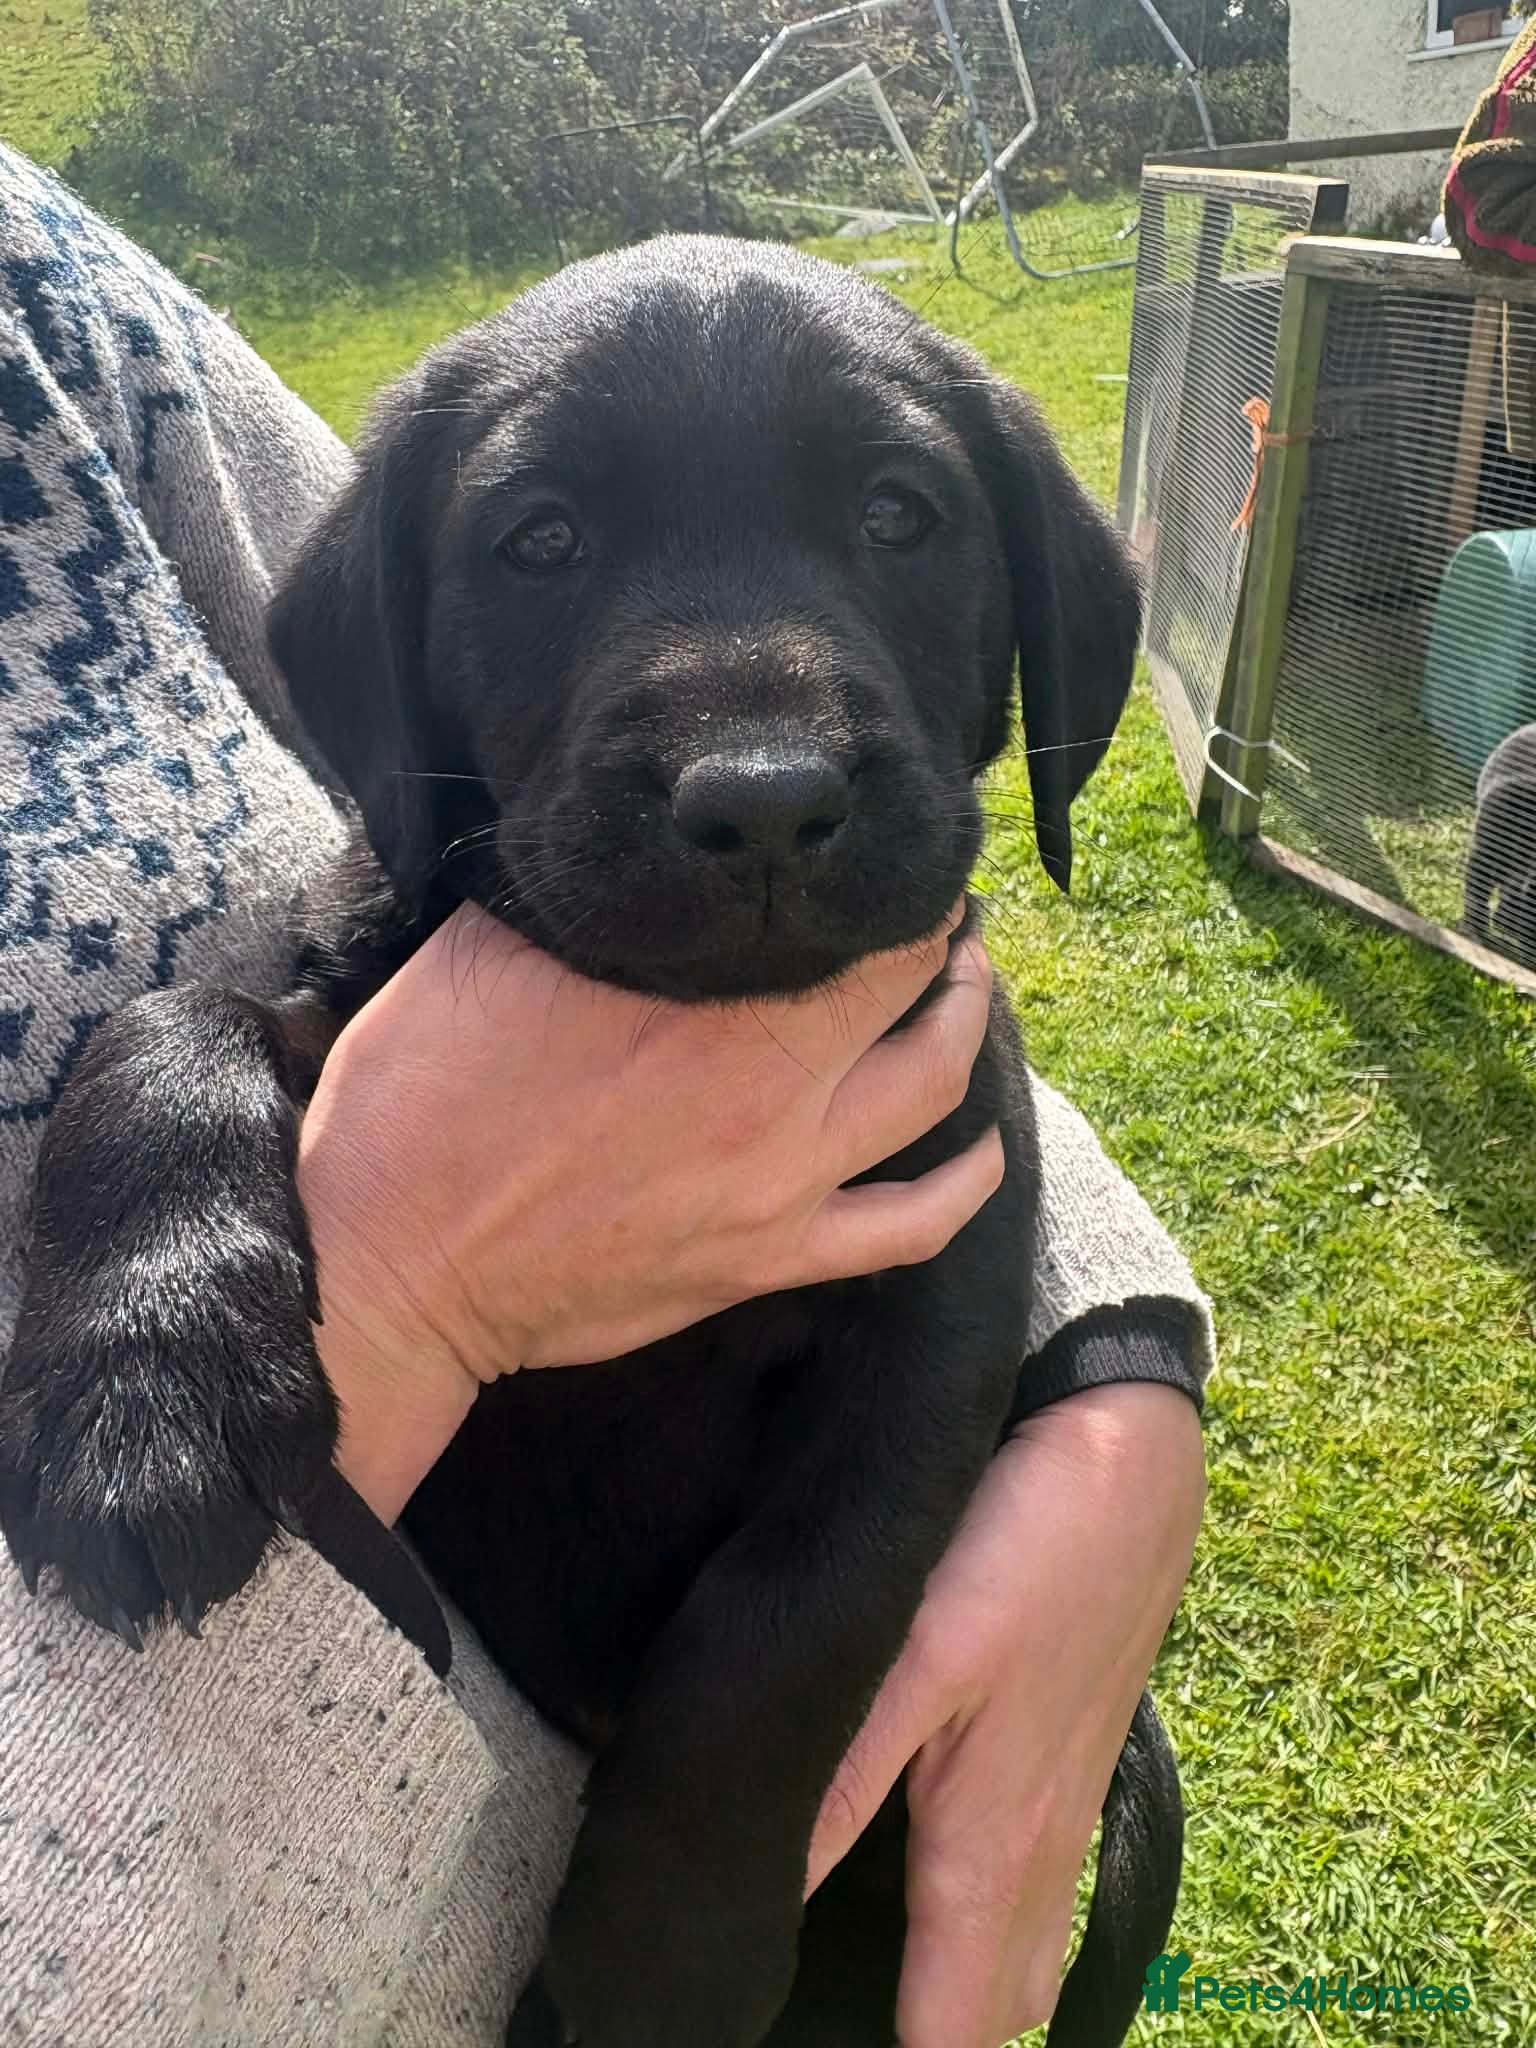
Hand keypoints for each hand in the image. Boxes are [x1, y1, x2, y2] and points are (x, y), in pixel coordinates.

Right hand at [298, 904, 1001, 1521]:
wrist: (392, 1263)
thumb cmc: (420, 1102)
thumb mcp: (484, 955)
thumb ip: (583, 904)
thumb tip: (634, 854)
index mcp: (706, 1006)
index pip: (858, 925)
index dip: (898, 884)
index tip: (898, 857)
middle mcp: (769, 1094)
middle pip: (915, 999)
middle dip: (945, 946)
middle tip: (942, 913)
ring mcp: (781, 1189)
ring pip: (932, 1098)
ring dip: (966, 1031)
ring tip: (964, 993)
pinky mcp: (767, 1262)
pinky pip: (906, 1230)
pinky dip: (962, 1186)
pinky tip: (983, 1152)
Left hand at [806, 1381, 1204, 2047]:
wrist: (1126, 1433)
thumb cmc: (1026, 1539)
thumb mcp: (919, 1650)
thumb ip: (842, 1777)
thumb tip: (767, 1897)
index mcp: (995, 1844)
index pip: (955, 2031)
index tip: (795, 2035)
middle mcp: (1044, 1842)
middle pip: (996, 2006)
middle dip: (932, 2033)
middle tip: (828, 2007)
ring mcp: (1070, 1791)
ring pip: (1022, 1938)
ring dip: (969, 1978)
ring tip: (874, 1970)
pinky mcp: (1075, 1738)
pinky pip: (1041, 1872)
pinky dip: (994, 1908)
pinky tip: (937, 1860)